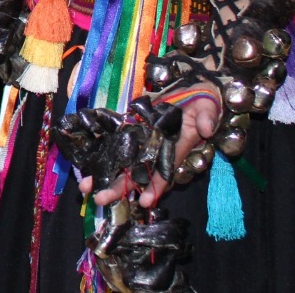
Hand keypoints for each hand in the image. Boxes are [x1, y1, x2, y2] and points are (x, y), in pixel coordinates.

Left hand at [83, 96, 219, 207]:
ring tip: (85, 186)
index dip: (155, 187)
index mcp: (175, 150)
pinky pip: (115, 142)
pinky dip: (101, 151)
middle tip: (98, 199)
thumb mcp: (209, 108)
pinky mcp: (132, 128)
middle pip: (136, 173)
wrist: (194, 91)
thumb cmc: (203, 102)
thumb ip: (208, 118)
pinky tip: (86, 160)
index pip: (164, 172)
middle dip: (118, 188)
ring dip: (104, 173)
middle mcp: (155, 150)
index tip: (144, 202)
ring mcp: (142, 140)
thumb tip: (207, 128)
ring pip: (122, 161)